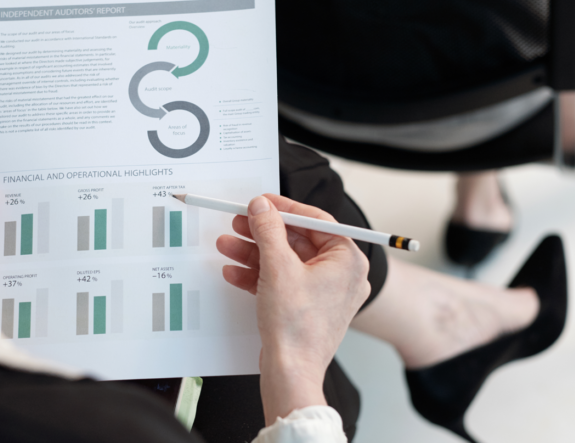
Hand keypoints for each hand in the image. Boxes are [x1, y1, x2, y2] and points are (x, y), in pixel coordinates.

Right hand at [216, 194, 369, 424]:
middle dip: (262, 233)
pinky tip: (234, 271)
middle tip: (238, 221)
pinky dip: (259, 275)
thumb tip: (261, 206)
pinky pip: (282, 281)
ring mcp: (323, 292)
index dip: (284, 207)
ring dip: (254, 253)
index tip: (261, 201)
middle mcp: (340, 274)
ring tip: (227, 245)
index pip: (316, 220)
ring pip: (285, 261)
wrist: (291, 373)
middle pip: (297, 241)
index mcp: (347, 260)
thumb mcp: (278, 267)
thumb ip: (268, 230)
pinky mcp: (306, 306)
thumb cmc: (297, 327)